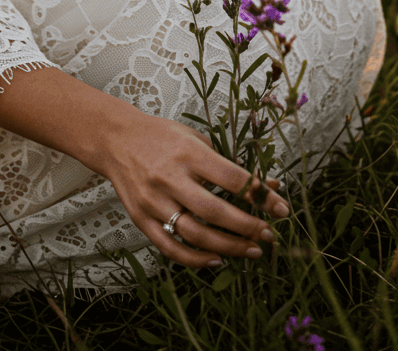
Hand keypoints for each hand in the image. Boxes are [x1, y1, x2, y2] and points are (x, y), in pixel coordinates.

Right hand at [102, 114, 289, 267]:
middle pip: (216, 211)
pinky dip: (195, 259)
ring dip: (229, 247)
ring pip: (196, 234)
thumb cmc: (161, 137)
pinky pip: (170, 247)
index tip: (282, 209)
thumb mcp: (196, 140)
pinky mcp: (140, 218)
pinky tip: (217, 259)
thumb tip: (268, 186)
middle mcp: (170, 177)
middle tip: (269, 235)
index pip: (232, 178)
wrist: (115, 139)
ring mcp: (153, 200)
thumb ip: (229, 164)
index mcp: (188, 153)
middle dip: (248, 227)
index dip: (261, 195)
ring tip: (251, 251)